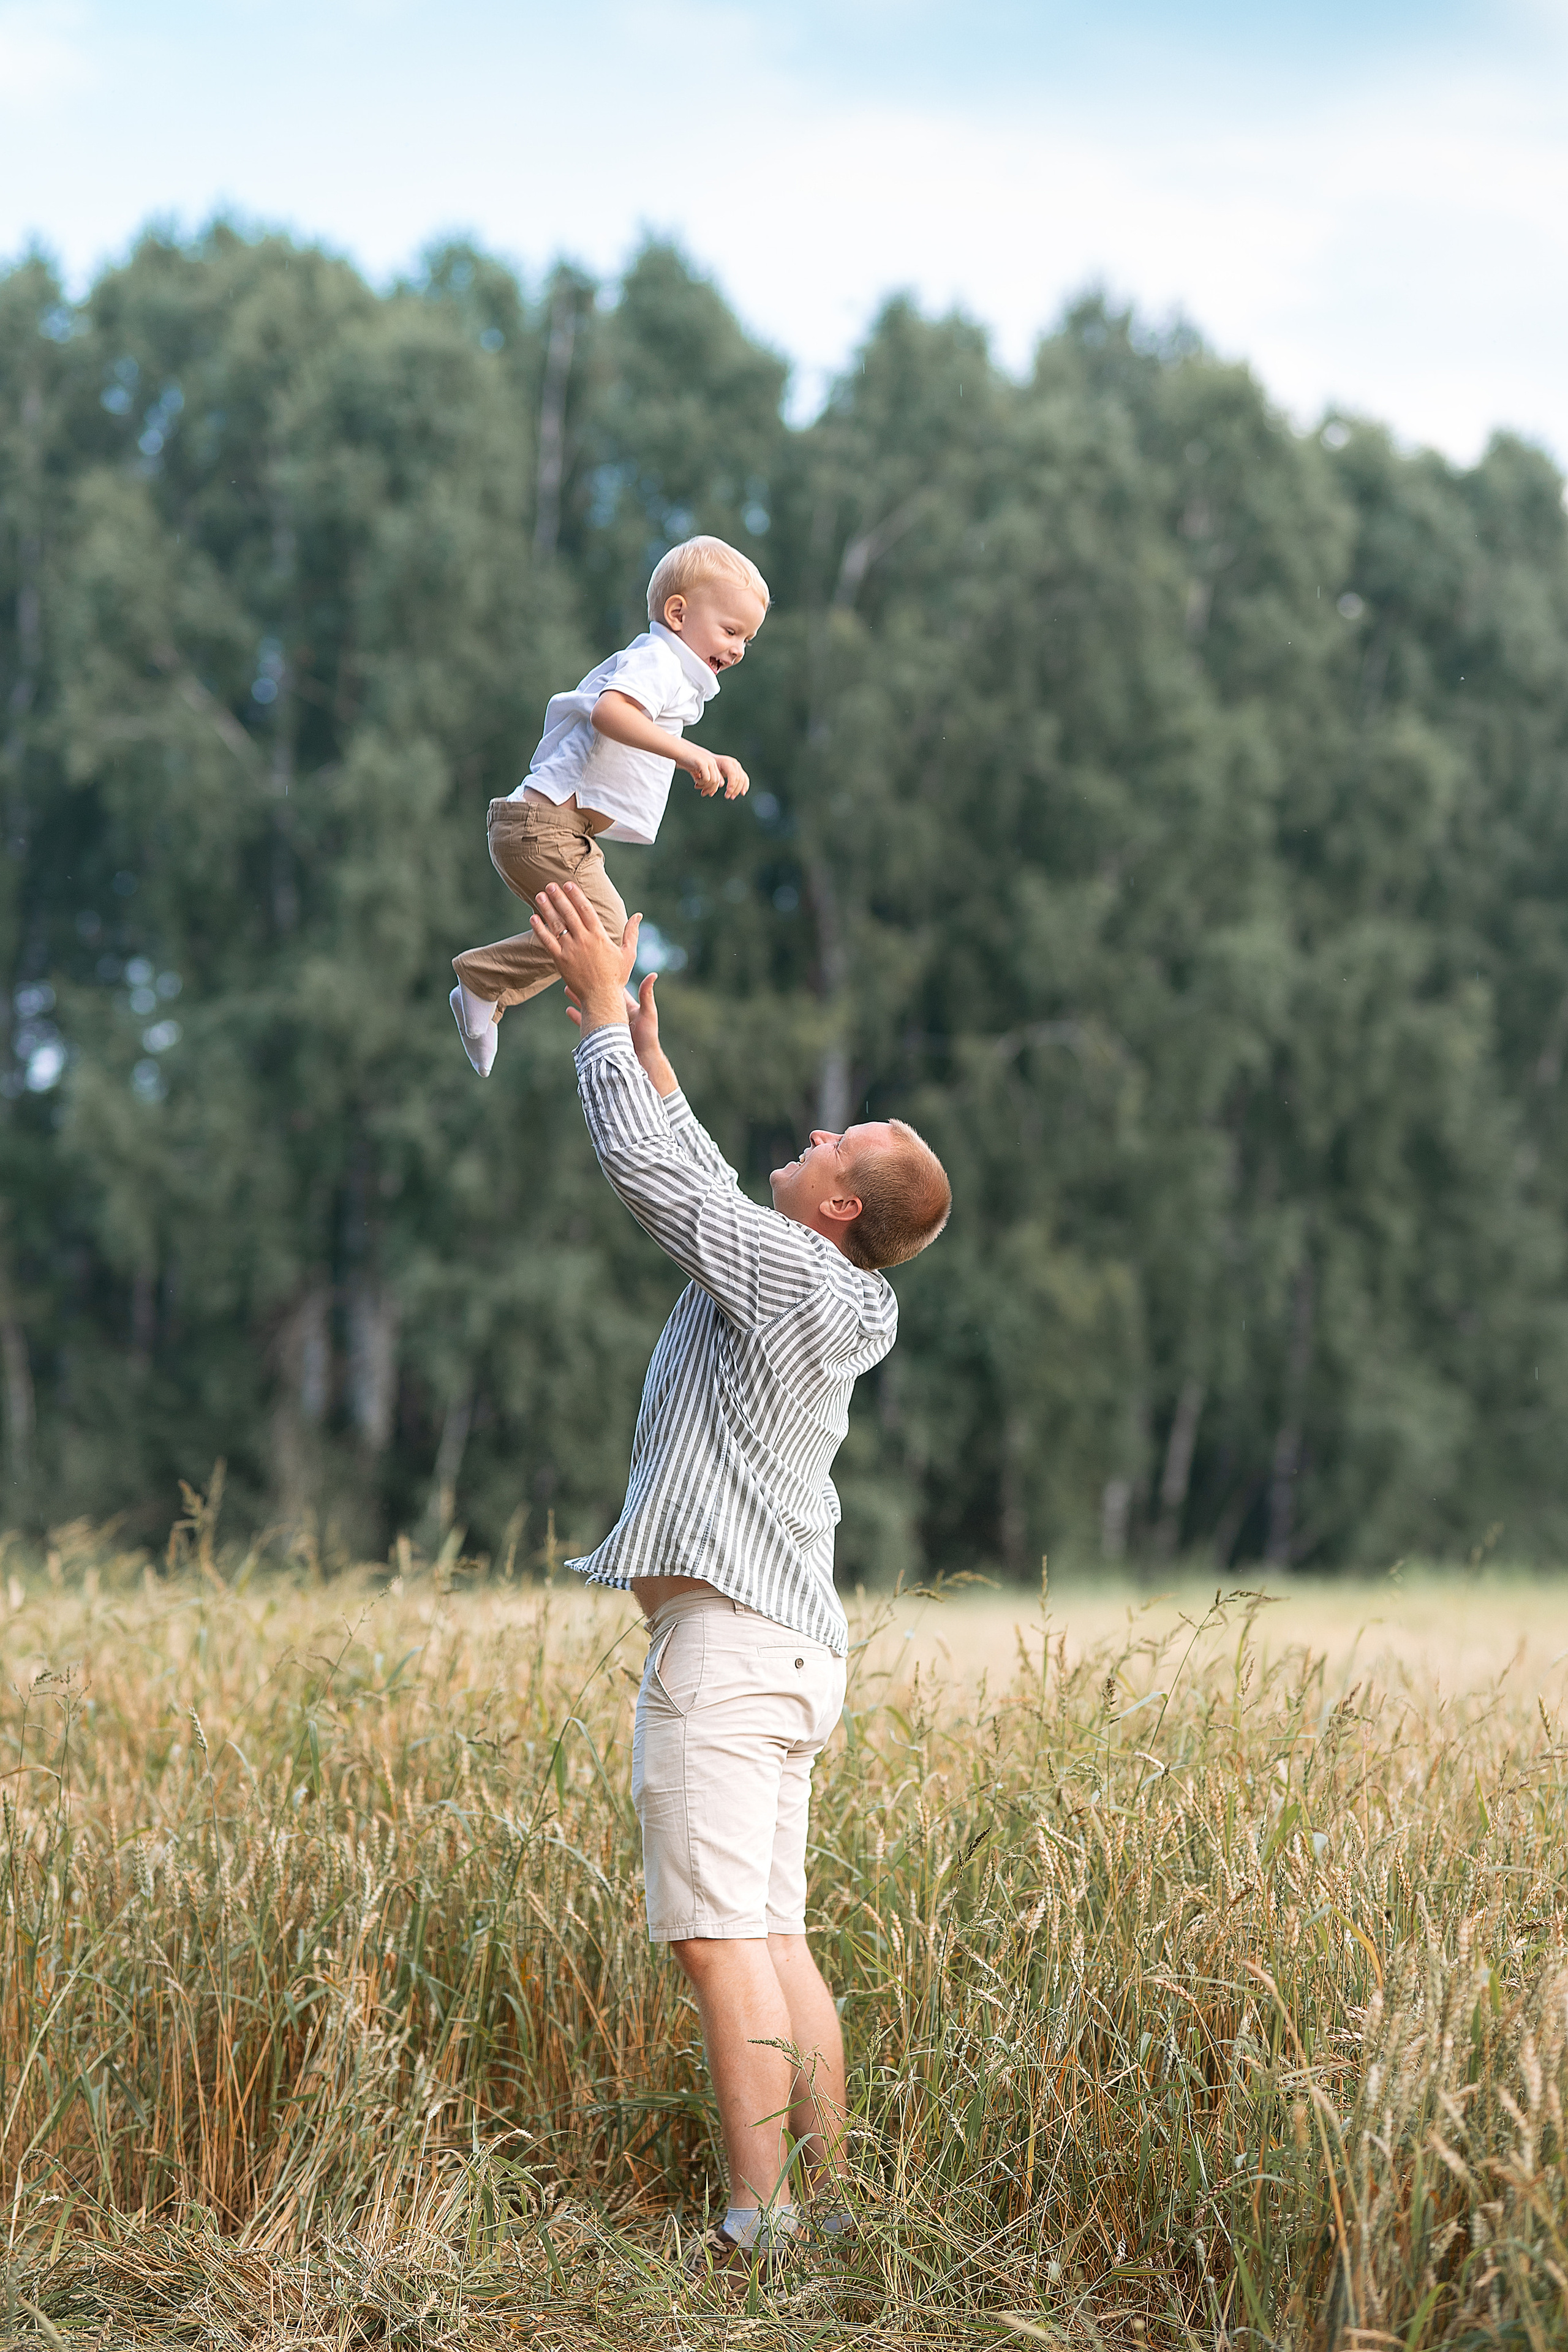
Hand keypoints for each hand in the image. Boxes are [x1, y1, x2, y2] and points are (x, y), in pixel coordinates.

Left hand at [530, 883, 640, 1033]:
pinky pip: (547, 942)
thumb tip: (638, 915)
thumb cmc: (616, 977)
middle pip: (569, 913)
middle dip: (559, 897)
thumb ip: (631, 933)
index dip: (576, 895)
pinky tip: (533, 918)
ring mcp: (571, 950)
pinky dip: (540, 929)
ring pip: (557, 925)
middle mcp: (584, 940)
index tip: (568, 884)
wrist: (601, 998)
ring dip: (547, 908)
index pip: (585, 910)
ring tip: (540, 895)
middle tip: (550, 885)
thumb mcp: (628, 953)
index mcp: (599, 936)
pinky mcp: (560, 961)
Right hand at [564, 968, 679, 1095]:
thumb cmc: (648, 1037)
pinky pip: (587, 1023)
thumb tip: (653, 974)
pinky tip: (568, 1010)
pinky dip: (577, 1017)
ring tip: (566, 989)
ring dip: (579, 999)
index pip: (612, 986)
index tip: (593, 964)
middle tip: (574, 975)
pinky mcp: (601, 1034)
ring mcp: (606, 1023)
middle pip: (597, 995)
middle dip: (587, 986)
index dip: (603, 976)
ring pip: (589, 1007)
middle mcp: (614, 1012)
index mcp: (624, 1004)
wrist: (642, 1058)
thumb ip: (646, 994)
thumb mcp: (648, 1013)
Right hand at [683, 745, 723, 795]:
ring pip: (712, 781)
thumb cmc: (684, 759)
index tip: (705, 793)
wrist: (678, 751)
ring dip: (704, 786)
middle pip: (716, 781)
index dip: (712, 788)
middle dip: (709, 789)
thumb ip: (700, 777)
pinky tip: (695, 780)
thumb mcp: (694, 769)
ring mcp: (708, 762)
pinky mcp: (703, 764)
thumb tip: (704, 788)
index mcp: (711, 763)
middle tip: (702, 793)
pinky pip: (707, 778)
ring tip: (697, 785)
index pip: (717, 778)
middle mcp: (712, 762)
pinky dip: (701, 782)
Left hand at [715, 755, 748, 799]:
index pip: (733, 774)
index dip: (732, 784)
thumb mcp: (712, 770)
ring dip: (738, 790)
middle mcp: (734, 763)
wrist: (712, 760)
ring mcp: (738, 766)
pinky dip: (745, 786)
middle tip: (728, 797)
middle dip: (734, 789)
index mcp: (727, 762)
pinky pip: (745, 778)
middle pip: (738, 777)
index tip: (728, 792)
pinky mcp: (740, 770)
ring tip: (732, 797)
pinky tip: (743, 793)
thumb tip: (721, 785)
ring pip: (742, 779)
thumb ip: (717, 776)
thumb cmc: (710, 766)